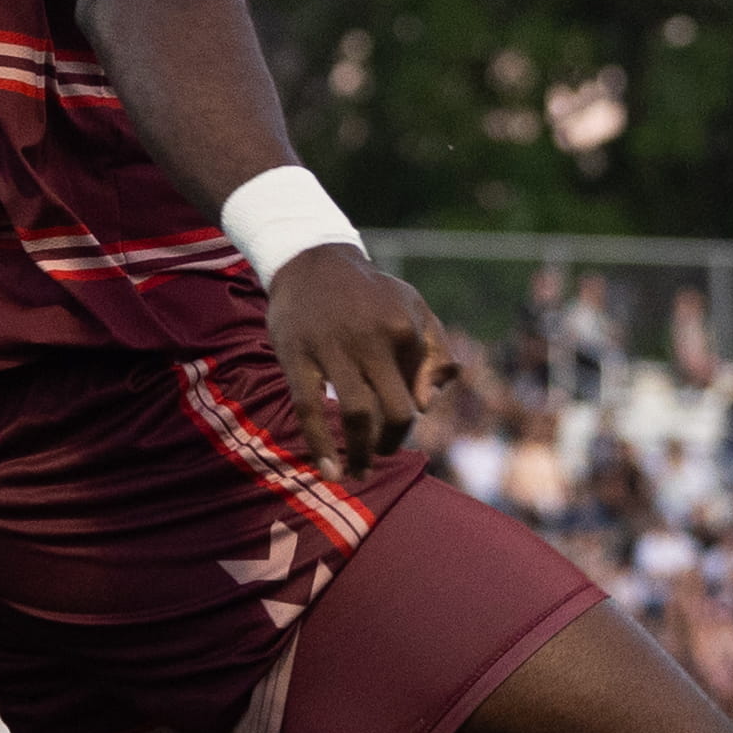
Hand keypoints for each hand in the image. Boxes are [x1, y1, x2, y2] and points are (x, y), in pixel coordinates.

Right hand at [267, 243, 451, 478]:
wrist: (311, 260)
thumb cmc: (369, 293)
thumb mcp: (413, 308)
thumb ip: (435, 351)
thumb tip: (428, 405)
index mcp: (403, 330)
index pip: (416, 393)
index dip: (407, 418)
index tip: (393, 428)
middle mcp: (372, 340)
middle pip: (394, 412)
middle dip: (390, 444)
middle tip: (379, 456)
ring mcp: (332, 349)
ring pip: (356, 415)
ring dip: (360, 453)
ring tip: (356, 472)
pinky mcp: (297, 357)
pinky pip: (310, 409)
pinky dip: (321, 445)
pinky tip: (329, 470)